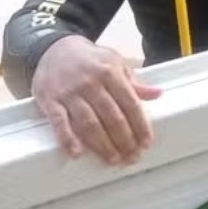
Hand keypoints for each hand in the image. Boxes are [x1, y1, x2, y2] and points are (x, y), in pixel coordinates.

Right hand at [31, 35, 163, 165]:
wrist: (54, 49)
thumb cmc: (90, 59)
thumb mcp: (115, 64)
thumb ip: (134, 82)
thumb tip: (158, 94)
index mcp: (111, 73)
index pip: (130, 104)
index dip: (140, 125)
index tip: (146, 142)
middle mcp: (91, 83)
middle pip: (111, 117)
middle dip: (124, 139)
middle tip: (132, 158)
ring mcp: (69, 93)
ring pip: (88, 123)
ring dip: (102, 144)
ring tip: (112, 160)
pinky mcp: (49, 101)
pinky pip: (59, 122)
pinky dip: (67, 138)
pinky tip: (76, 153)